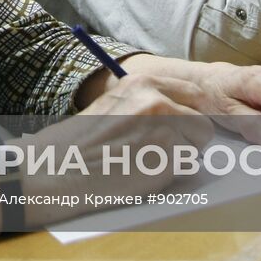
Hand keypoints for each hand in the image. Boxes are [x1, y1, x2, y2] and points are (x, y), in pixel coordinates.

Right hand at [16, 73, 214, 218]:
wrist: (56, 169)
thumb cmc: (78, 143)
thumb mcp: (113, 105)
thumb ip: (146, 103)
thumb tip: (181, 112)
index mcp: (142, 84)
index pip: (193, 92)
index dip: (192, 112)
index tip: (187, 124)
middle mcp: (157, 102)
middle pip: (203, 121)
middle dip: (191, 137)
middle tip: (164, 150)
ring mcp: (164, 131)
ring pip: (196, 148)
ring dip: (179, 158)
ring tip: (144, 162)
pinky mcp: (166, 161)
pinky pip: (184, 170)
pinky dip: (168, 176)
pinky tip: (140, 174)